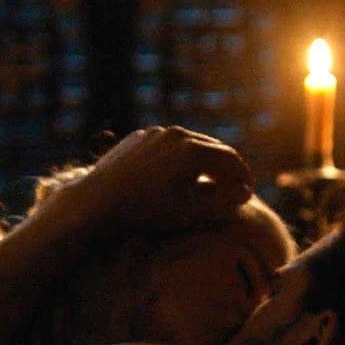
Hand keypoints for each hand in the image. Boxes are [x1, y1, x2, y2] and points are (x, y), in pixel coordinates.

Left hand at [51, 126, 253, 235]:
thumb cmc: (146, 210)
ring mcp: (155, 132)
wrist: (97, 201)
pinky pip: (167, 144)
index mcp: (194, 150)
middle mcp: (177, 134)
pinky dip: (179, 156)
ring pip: (189, 143)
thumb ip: (223, 202)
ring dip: (203, 160)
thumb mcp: (190, 212)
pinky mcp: (138, 137)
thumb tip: (245, 193)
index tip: (247, 192)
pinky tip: (177, 174)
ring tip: (208, 180)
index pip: (231, 160)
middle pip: (213, 147)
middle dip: (226, 166)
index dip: (244, 177)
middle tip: (233, 185)